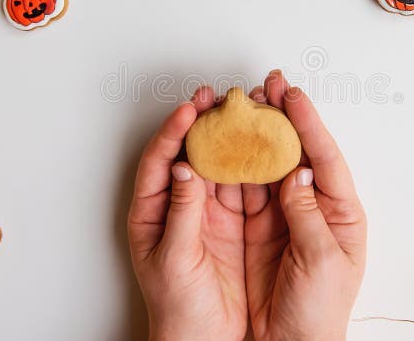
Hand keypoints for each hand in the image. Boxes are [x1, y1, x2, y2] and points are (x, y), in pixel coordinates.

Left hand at [128, 87, 246, 340]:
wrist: (205, 340)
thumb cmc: (176, 308)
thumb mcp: (174, 260)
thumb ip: (181, 214)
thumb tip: (183, 171)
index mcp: (153, 213)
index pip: (160, 162)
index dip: (173, 132)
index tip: (189, 109)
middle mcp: (179, 205)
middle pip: (189, 153)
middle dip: (201, 124)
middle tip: (216, 97)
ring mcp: (208, 212)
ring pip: (218, 164)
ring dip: (228, 138)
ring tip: (240, 112)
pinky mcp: (234, 222)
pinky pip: (242, 186)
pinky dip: (250, 164)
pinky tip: (260, 145)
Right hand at [243, 71, 366, 340]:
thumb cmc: (319, 312)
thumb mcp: (322, 262)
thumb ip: (308, 215)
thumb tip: (296, 175)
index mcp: (340, 213)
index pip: (324, 157)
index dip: (308, 123)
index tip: (292, 96)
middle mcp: (311, 206)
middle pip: (294, 151)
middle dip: (281, 117)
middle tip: (266, 86)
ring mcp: (281, 214)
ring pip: (266, 163)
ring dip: (255, 134)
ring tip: (242, 107)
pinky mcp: (254, 225)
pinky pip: (243, 186)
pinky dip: (234, 163)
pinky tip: (225, 144)